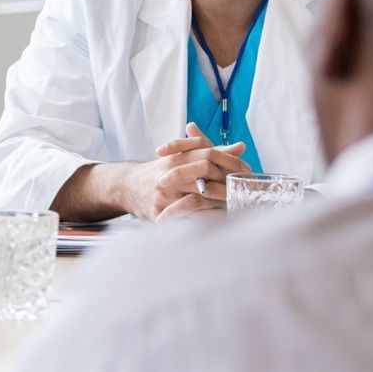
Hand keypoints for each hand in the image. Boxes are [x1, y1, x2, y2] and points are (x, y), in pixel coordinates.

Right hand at [125, 122, 249, 221]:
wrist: (126, 185)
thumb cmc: (160, 171)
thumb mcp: (182, 157)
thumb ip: (211, 152)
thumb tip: (241, 147)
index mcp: (177, 157)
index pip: (208, 153)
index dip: (230, 161)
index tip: (246, 170)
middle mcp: (170, 172)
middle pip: (205, 171)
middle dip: (227, 183)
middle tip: (244, 191)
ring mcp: (164, 193)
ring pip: (197, 198)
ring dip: (218, 204)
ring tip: (235, 209)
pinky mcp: (158, 212)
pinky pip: (185, 219)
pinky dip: (203, 221)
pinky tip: (218, 224)